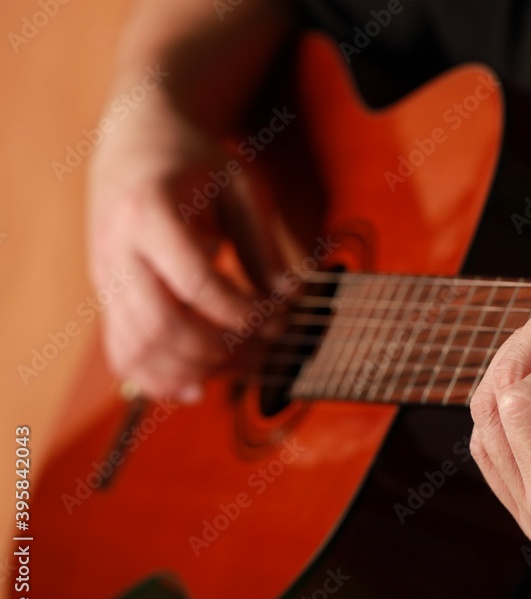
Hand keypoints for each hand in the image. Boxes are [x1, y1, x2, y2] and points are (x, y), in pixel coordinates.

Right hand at [87, 90, 282, 400]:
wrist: (138, 142)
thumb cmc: (196, 160)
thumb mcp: (240, 185)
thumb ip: (262, 244)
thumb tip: (288, 301)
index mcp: (150, 211)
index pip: (194, 283)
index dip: (241, 312)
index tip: (279, 318)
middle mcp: (117, 248)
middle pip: (159, 326)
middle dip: (219, 349)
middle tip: (264, 349)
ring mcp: (105, 277)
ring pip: (136, 349)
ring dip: (193, 370)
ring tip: (242, 366)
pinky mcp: (107, 297)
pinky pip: (122, 354)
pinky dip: (158, 380)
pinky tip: (199, 387)